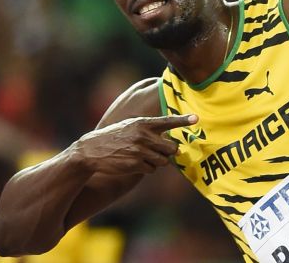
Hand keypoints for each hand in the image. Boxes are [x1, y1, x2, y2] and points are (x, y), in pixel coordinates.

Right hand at [71, 114, 196, 174]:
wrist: (91, 150)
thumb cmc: (115, 136)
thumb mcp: (131, 126)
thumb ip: (150, 130)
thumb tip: (173, 144)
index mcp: (143, 123)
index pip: (168, 121)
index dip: (183, 120)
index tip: (197, 118)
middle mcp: (143, 136)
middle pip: (171, 148)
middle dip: (169, 152)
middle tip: (160, 150)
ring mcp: (139, 151)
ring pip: (163, 161)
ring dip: (157, 161)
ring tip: (143, 156)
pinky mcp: (134, 164)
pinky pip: (152, 169)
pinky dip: (148, 168)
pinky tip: (135, 163)